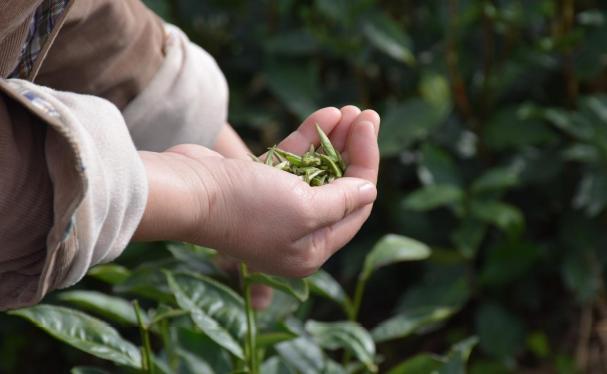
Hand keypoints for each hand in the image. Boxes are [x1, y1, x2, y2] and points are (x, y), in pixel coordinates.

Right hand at [135, 106, 379, 277]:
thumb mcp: (305, 209)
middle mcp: (296, 233)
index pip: (354, 209)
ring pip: (317, 171)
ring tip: (351, 110)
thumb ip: (342, 201)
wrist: (186, 192)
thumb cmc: (246, 207)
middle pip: (338, 188)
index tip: (369, 130)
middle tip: (367, 115)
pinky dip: (309, 138)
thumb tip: (369, 190)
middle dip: (354, 150)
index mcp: (310, 251)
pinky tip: (327, 114)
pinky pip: (293, 161)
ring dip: (335, 140)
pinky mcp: (258, 184)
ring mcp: (275, 207)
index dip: (366, 168)